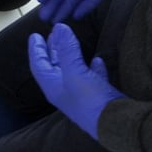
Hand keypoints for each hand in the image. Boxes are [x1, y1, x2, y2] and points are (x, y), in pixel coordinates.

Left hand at [27, 23, 124, 139]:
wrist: (116, 124)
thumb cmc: (90, 100)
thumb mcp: (75, 72)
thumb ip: (67, 50)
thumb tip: (60, 27)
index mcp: (53, 86)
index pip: (39, 65)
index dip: (36, 50)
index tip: (34, 35)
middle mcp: (64, 91)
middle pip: (54, 67)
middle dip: (51, 50)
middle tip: (51, 34)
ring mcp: (82, 94)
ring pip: (72, 71)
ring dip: (70, 56)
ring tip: (70, 41)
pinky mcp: (99, 96)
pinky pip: (92, 78)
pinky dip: (92, 67)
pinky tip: (97, 59)